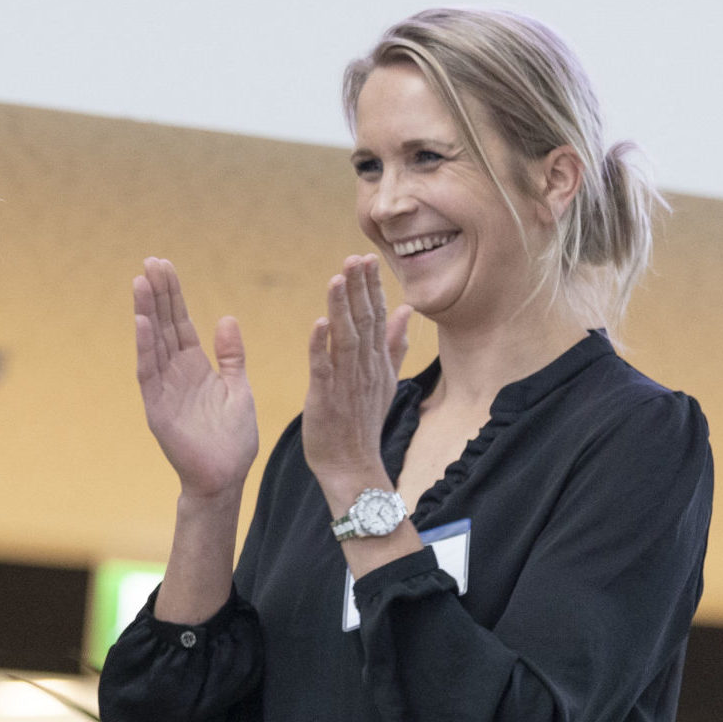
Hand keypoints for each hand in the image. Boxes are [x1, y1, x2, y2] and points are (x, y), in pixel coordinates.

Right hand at [132, 258, 259, 500]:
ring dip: (145, 313)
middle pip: (163, 325)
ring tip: (139, 282)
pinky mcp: (157, 408)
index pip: (181, 322)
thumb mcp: (239, 388)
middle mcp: (175, 373)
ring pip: (152, 343)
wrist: (225, 477)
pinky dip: (145, 348)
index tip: (164, 266)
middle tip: (149, 262)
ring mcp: (164, 389)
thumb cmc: (233, 439)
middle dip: (157, 294)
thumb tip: (225, 318)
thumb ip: (231, 355)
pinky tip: (141, 323)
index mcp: (195, 367)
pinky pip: (149, 373)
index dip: (173, 294)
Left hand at [301, 255, 412, 506]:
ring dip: (341, 308)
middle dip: (359, 288)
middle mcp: (364, 367)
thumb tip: (404, 309)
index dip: (370, 287)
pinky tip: (318, 323)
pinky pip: (323, 368)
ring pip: (345, 338)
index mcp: (376, 361)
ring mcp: (346, 382)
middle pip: (363, 321)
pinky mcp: (325, 398)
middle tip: (356, 256)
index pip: (375, 317)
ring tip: (338, 277)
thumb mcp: (384, 379)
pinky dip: (320, 346)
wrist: (353, 465)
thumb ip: (394, 344)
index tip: (366, 257)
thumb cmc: (363, 422)